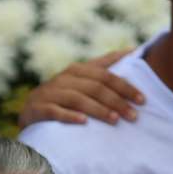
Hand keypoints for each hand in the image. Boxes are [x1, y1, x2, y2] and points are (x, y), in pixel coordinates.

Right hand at [18, 50, 143, 127]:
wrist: (29, 110)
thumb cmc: (63, 95)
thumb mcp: (81, 79)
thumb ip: (104, 66)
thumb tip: (133, 50)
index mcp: (77, 70)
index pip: (105, 75)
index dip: (125, 86)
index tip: (142, 99)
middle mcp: (64, 78)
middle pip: (95, 87)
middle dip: (116, 101)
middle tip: (134, 116)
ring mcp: (50, 93)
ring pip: (78, 99)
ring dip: (98, 110)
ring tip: (115, 120)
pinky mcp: (39, 109)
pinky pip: (55, 112)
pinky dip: (70, 116)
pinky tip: (84, 122)